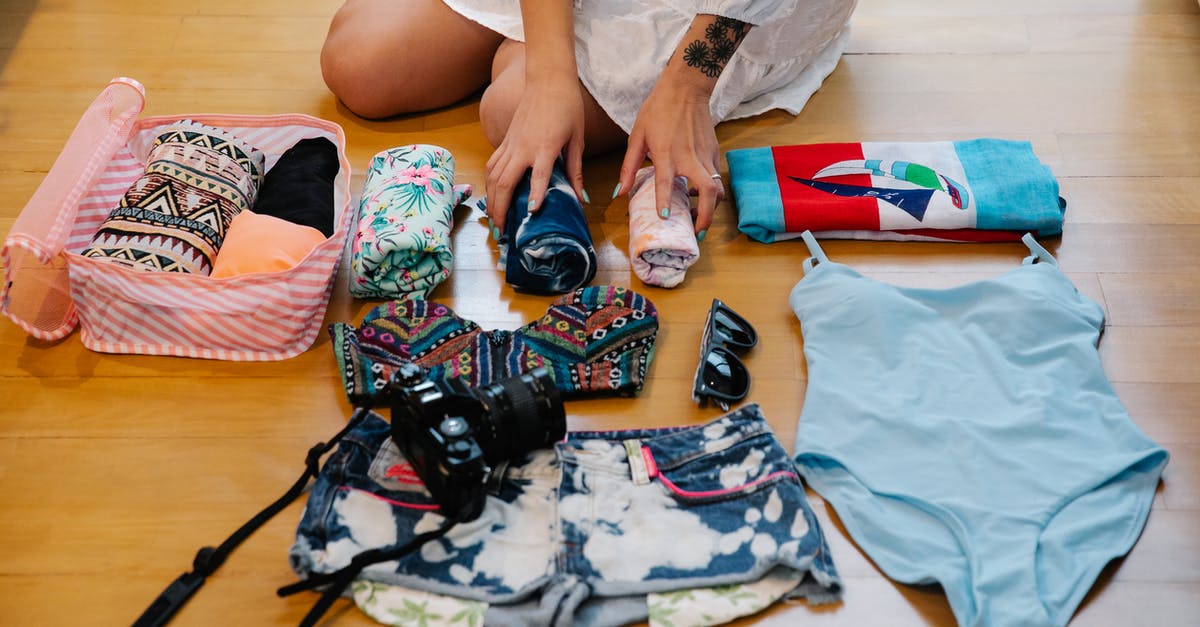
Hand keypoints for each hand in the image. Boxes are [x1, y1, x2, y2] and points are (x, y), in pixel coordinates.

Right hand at [485, 76, 586, 233]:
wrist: (548, 79)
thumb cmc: (568, 107)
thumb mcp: (577, 139)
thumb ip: (575, 170)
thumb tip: (580, 197)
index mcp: (545, 146)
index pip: (539, 176)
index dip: (535, 195)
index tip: (531, 213)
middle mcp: (523, 147)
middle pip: (505, 181)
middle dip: (501, 208)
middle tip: (502, 230)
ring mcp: (511, 143)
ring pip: (493, 175)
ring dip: (492, 199)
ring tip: (494, 219)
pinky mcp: (505, 140)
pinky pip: (492, 164)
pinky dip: (489, 183)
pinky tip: (491, 196)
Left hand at [615, 67, 722, 237]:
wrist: (686, 88)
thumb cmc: (658, 109)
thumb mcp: (637, 136)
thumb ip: (629, 166)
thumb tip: (619, 192)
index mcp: (667, 154)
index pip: (667, 182)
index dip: (666, 201)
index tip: (665, 217)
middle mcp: (690, 158)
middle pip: (709, 193)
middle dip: (706, 216)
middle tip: (697, 231)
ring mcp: (706, 156)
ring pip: (717, 188)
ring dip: (711, 207)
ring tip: (697, 216)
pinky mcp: (715, 152)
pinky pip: (715, 177)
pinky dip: (709, 190)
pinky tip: (695, 192)